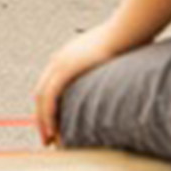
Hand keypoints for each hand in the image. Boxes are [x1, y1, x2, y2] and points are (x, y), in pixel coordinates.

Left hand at [34, 25, 124, 144]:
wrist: (128, 30)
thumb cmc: (128, 42)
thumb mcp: (113, 57)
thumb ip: (108, 70)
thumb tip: (122, 83)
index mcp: (67, 56)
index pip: (50, 86)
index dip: (50, 107)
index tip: (55, 125)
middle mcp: (59, 59)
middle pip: (41, 93)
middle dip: (42, 118)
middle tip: (48, 138)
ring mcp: (60, 62)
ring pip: (42, 98)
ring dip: (43, 121)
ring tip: (49, 141)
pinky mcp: (66, 69)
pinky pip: (50, 97)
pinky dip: (48, 115)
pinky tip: (52, 131)